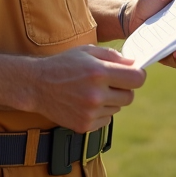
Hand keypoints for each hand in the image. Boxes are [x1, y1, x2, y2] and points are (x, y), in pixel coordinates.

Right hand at [29, 45, 145, 132]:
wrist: (37, 85)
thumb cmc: (63, 64)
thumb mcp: (87, 51)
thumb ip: (113, 56)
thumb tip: (134, 64)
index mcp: (99, 72)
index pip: (137, 79)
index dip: (138, 75)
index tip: (133, 74)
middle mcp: (96, 94)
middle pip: (130, 96)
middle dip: (124, 88)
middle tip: (111, 82)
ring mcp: (90, 112)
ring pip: (118, 108)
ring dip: (111, 100)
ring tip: (92, 91)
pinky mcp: (84, 125)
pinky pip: (106, 120)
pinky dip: (101, 112)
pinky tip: (86, 103)